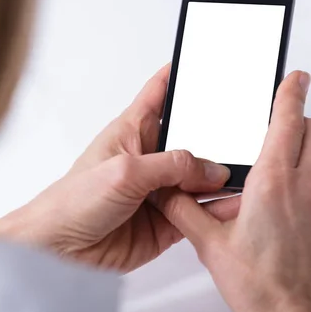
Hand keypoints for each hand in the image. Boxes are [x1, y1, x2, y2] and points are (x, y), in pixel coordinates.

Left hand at [0, 64, 239, 271]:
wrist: (60, 251)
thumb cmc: (72, 202)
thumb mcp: (124, 171)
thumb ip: (172, 166)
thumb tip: (212, 169)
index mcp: (132, 131)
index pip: (160, 93)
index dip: (181, 75)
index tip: (206, 61)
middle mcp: (149, 158)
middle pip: (192, 138)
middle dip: (217, 135)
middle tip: (246, 130)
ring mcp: (160, 190)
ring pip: (201, 177)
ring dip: (221, 176)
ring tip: (251, 167)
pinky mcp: (167, 221)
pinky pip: (200, 211)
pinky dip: (219, 207)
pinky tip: (236, 202)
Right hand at [157, 71, 310, 311]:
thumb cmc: (260, 286)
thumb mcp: (209, 243)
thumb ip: (183, 209)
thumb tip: (164, 191)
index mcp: (273, 183)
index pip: (289, 120)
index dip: (291, 92)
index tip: (294, 77)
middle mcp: (306, 189)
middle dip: (300, 120)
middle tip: (282, 124)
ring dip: (304, 157)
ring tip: (276, 176)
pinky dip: (310, 189)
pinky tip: (288, 213)